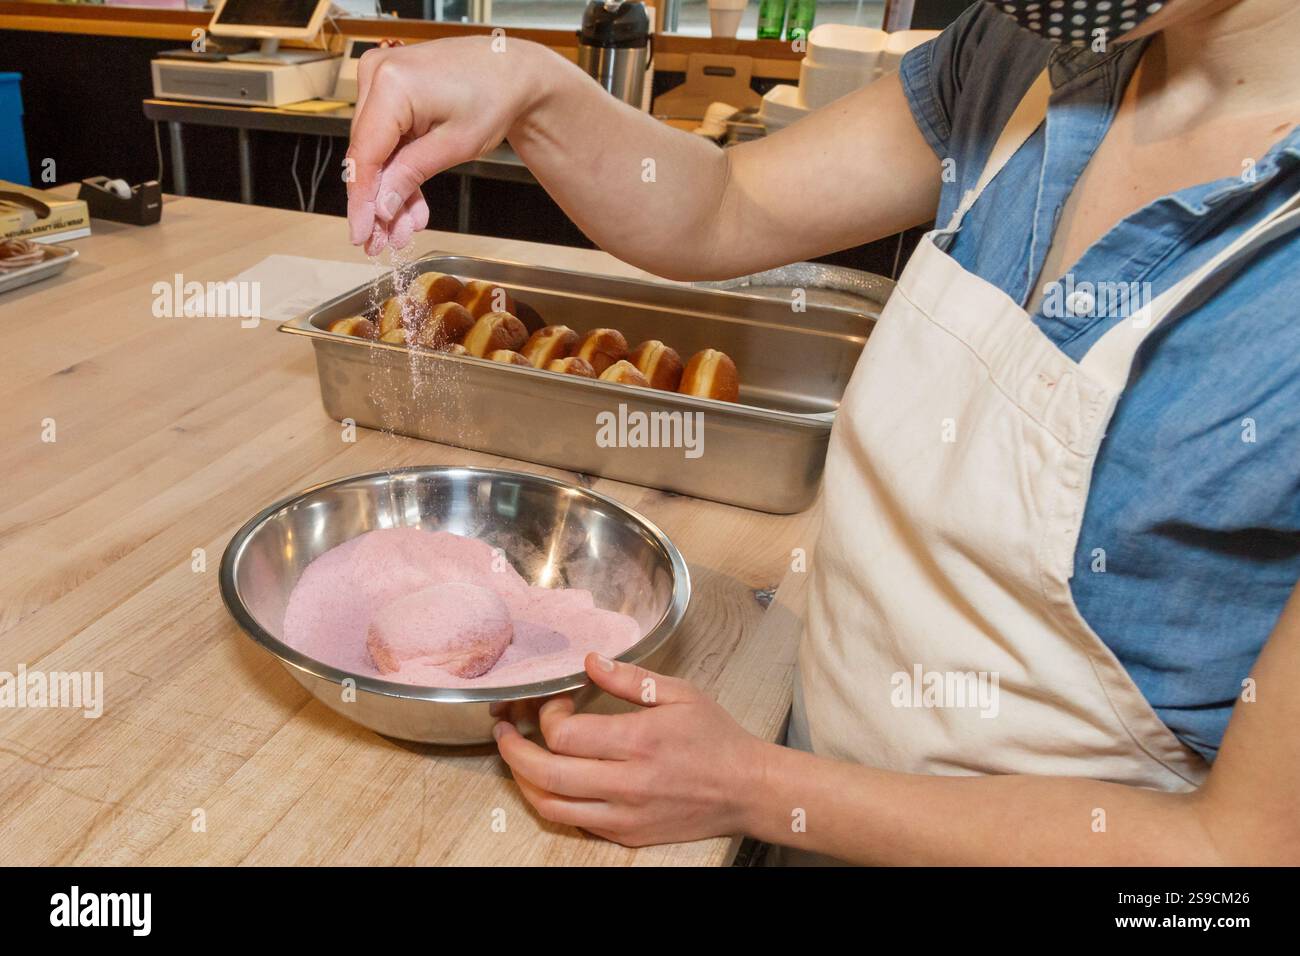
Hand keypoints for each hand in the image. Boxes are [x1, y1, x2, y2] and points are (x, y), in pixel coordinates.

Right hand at [345, 36, 551, 253]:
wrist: (511, 70)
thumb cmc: (493, 97)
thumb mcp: (455, 146)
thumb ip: (411, 176)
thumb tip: (380, 207)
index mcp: (391, 84)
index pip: (364, 154)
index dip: (360, 201)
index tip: (361, 234)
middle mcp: (377, 74)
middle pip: (367, 153)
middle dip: (379, 201)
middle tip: (384, 242)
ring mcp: (380, 77)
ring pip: (376, 149)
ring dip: (391, 191)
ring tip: (403, 229)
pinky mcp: (388, 87)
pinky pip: (387, 136)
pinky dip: (399, 169)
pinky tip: (410, 203)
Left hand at [494, 653, 767, 846]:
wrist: (746, 790)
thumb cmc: (716, 738)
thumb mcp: (680, 693)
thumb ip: (631, 679)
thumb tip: (591, 662)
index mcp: (638, 742)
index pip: (564, 735)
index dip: (546, 716)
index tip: (554, 702)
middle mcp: (627, 783)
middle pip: (546, 774)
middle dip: (512, 750)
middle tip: (502, 730)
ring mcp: (624, 814)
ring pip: (551, 805)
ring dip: (523, 781)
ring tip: (515, 758)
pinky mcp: (627, 834)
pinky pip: (575, 821)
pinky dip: (553, 801)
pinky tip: (550, 781)